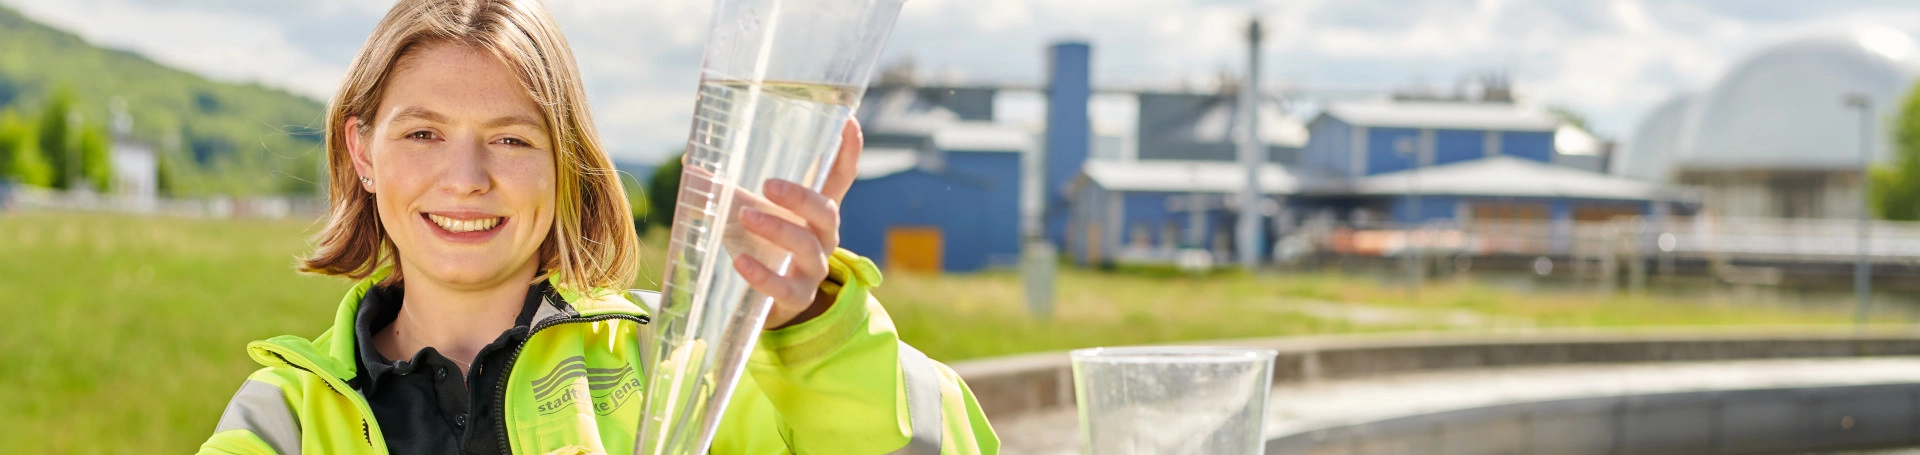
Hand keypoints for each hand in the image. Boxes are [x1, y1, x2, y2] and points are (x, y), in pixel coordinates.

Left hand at [735, 119, 862, 329]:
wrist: (765, 306)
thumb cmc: (761, 247)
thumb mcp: (748, 213)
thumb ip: (726, 190)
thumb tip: (689, 160)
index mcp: (816, 210)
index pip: (840, 177)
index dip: (847, 150)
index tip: (847, 121)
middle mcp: (823, 237)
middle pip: (826, 211)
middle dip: (800, 197)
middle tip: (768, 185)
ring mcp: (813, 269)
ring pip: (807, 246)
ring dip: (777, 229)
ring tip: (745, 216)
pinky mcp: (797, 297)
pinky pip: (785, 288)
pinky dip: (762, 274)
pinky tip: (739, 261)